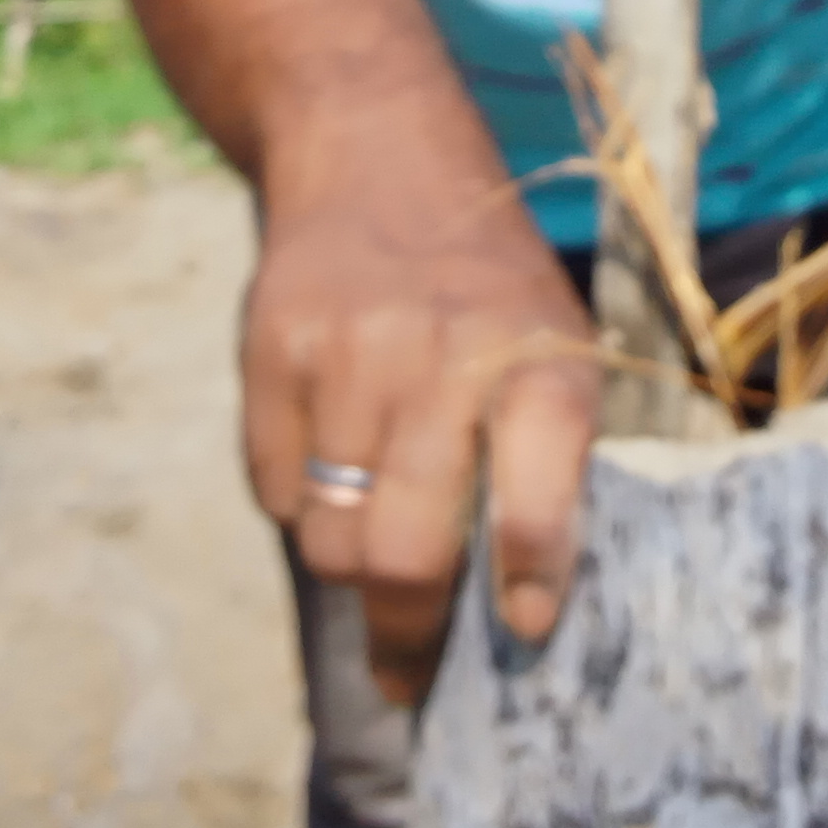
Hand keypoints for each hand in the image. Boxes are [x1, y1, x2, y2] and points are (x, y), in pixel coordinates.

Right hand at [244, 138, 601, 704]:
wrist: (376, 153)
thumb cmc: (488, 286)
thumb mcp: (556, 344)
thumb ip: (550, 461)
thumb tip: (525, 616)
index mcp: (540, 366)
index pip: (537, 508)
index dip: (529, 584)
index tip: (524, 633)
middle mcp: (445, 360)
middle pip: (404, 555)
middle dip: (406, 636)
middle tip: (409, 674)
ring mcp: (349, 354)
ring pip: (332, 538)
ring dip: (351, 568)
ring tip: (373, 546)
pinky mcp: (271, 349)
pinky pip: (275, 490)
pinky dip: (302, 503)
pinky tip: (331, 458)